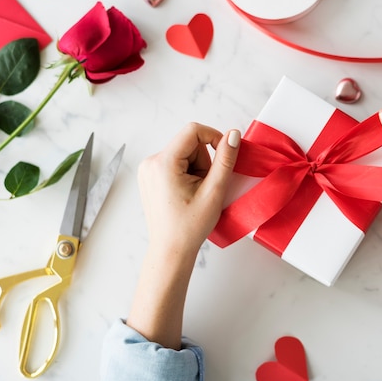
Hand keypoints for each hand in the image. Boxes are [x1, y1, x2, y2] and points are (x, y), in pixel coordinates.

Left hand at [128, 123, 239, 347]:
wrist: (171, 249)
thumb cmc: (189, 226)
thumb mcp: (214, 191)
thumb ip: (225, 159)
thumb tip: (233, 134)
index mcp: (163, 163)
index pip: (193, 131)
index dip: (214, 137)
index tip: (226, 154)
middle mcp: (151, 162)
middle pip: (189, 143)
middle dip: (204, 161)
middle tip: (206, 187)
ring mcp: (148, 170)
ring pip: (183, 154)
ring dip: (196, 169)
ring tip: (196, 193)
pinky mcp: (150, 176)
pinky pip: (175, 163)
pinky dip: (187, 174)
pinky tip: (187, 194)